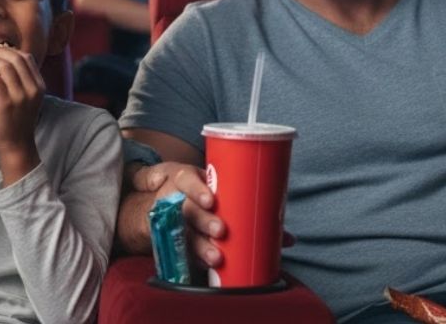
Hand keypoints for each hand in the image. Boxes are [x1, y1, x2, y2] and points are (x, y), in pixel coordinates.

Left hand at [0, 46, 42, 182]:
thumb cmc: (17, 122)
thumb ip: (21, 82)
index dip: (9, 52)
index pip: (26, 57)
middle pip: (16, 57)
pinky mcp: (6, 104)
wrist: (16, 147)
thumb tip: (4, 62)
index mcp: (39, 85)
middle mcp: (33, 88)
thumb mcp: (27, 99)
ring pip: (4, 66)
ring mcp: (21, 96)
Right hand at [130, 162, 296, 267]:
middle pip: (184, 208)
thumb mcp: (212, 191)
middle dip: (202, 220)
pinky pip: (180, 250)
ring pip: (181, 232)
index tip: (210, 201)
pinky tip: (208, 267)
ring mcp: (169, 222)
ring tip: (216, 258)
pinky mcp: (169, 241)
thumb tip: (288, 238)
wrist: (157, 208)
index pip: (185, 179)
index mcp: (184, 180)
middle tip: (220, 231)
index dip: (197, 189)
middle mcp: (173, 199)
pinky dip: (195, 259)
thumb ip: (243, 206)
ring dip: (199, 245)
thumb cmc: (197, 197)